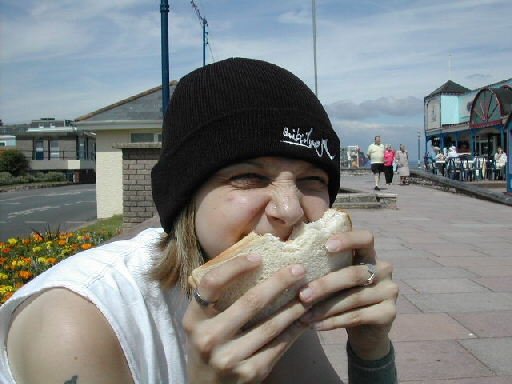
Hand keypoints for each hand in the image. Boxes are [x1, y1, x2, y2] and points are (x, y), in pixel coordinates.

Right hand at [183, 255, 309, 382]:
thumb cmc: (209, 344)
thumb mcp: (202, 322)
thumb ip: (218, 298)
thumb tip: (255, 262)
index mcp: (194, 319)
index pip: (212, 283)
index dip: (236, 266)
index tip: (258, 257)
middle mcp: (208, 338)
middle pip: (251, 301)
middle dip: (280, 282)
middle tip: (299, 269)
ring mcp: (229, 358)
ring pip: (271, 324)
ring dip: (294, 306)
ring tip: (308, 291)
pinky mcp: (250, 373)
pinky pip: (279, 345)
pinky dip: (295, 329)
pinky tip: (304, 317)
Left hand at [298, 229, 397, 360]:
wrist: (365, 331)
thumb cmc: (343, 296)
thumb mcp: (337, 279)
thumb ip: (326, 266)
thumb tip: (293, 263)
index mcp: (370, 255)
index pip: (366, 238)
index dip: (348, 239)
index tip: (326, 246)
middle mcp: (384, 269)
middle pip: (353, 274)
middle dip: (324, 285)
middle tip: (302, 295)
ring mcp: (390, 291)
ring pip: (353, 298)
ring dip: (325, 308)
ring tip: (304, 315)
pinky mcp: (389, 313)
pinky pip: (357, 316)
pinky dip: (333, 322)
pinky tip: (316, 325)